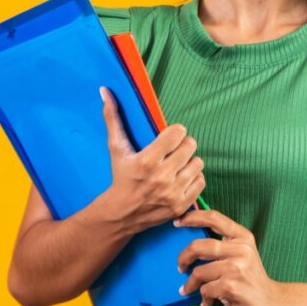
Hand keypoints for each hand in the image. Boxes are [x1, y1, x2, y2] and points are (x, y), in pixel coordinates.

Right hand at [98, 87, 205, 232]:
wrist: (121, 213)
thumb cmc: (120, 176)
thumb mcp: (116, 148)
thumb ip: (113, 118)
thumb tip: (105, 91)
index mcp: (147, 160)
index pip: (178, 133)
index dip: (175, 132)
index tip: (170, 136)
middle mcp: (162, 177)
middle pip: (191, 146)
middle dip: (183, 145)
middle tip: (174, 150)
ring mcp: (173, 193)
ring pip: (198, 163)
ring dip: (189, 161)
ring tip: (177, 164)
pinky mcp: (181, 205)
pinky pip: (201, 181)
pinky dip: (193, 178)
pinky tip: (181, 177)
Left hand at [175, 209, 282, 305]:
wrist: (270, 304)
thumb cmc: (250, 278)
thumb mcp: (242, 253)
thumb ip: (223, 243)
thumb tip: (192, 236)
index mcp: (242, 237)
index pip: (213, 218)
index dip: (192, 217)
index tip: (177, 222)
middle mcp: (240, 249)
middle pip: (198, 246)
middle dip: (183, 257)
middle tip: (180, 266)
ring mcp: (236, 268)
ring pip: (198, 272)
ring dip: (190, 284)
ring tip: (188, 289)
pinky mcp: (230, 287)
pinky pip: (204, 290)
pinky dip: (203, 298)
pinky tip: (206, 302)